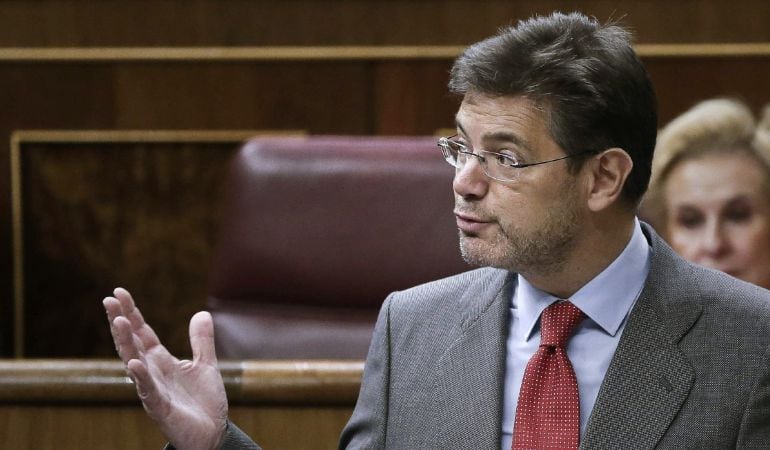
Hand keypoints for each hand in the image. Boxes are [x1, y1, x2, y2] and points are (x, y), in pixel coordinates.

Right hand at [103, 288, 227, 449]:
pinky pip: (147, 390)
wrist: (212, 434)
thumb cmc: (204, 402)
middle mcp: (152, 372)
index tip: (119, 292)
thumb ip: (202, 340)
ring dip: (125, 343)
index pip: (142, 332)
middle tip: (109, 300)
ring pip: (134, 362)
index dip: (131, 313)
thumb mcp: (206, 364)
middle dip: (120, 322)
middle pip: (132, 342)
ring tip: (118, 321)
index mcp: (161, 361)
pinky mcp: (160, 407)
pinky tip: (133, 363)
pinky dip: (140, 376)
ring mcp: (153, 389)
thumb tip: (203, 312)